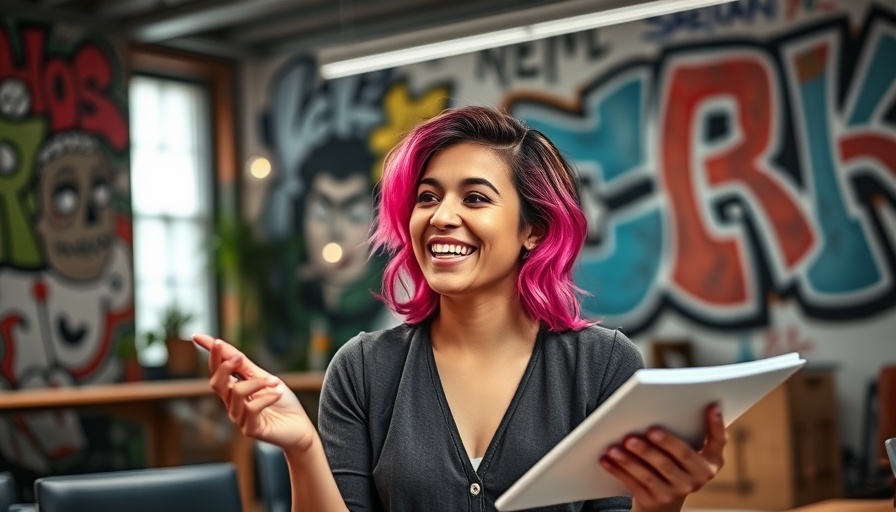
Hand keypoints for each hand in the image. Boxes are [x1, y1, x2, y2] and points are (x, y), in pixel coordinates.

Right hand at [193, 333, 316, 451]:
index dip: (210, 355)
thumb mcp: (265, 378)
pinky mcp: (250, 429)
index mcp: (234, 391)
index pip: (217, 371)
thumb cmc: (282, 403)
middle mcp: (233, 404)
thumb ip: (245, 366)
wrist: (301, 428)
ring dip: (258, 383)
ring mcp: (240, 418)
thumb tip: (225, 347)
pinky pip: (251, 408)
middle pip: (217, 383)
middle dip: (225, 366)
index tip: (198, 337)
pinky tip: (278, 394)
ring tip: (276, 383)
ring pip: (237, 392)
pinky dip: (267, 397)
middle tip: (240, 357)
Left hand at [599, 403, 726, 511]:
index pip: (718, 442)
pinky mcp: (653, 501)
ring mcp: (674, 493)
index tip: (711, 406)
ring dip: (632, 459)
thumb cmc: (673, 464)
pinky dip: (619, 470)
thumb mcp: (687, 452)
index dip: (716, 425)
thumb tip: (673, 403)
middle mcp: (696, 480)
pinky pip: (633, 484)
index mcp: (709, 463)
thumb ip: (686, 431)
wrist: (662, 504)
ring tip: (616, 445)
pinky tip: (606, 459)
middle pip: (679, 458)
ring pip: (651, 473)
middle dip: (663, 443)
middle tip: (648, 430)